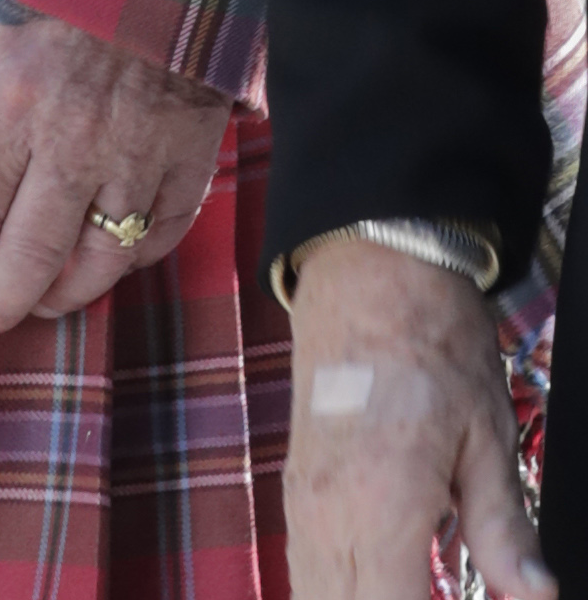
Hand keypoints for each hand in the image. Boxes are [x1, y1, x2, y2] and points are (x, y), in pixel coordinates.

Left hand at [0, 0, 230, 336]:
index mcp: (9, 104)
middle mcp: (72, 144)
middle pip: (27, 260)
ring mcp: (137, 156)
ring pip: (97, 264)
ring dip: (58, 296)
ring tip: (30, 302)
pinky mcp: (190, 155)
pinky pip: (160, 235)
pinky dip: (130, 261)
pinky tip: (102, 264)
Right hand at [285, 236, 549, 599]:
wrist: (370, 267)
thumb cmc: (434, 342)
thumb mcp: (487, 435)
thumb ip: (505, 529)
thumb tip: (537, 593)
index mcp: (383, 508)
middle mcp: (330, 514)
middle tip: (441, 589)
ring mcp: (303, 501)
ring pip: (313, 598)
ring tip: (414, 583)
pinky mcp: (296, 487)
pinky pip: (304, 570)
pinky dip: (335, 593)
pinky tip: (378, 584)